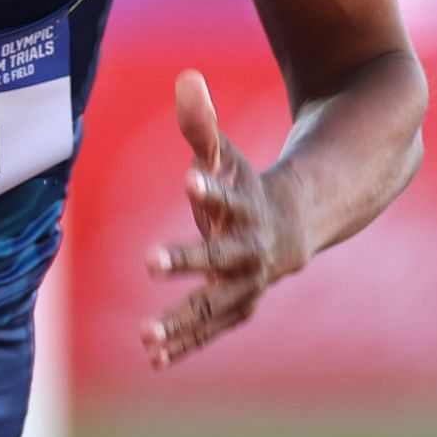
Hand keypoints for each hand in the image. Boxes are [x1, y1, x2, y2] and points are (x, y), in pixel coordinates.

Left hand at [140, 70, 306, 368]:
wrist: (291, 228)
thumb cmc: (246, 186)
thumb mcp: (224, 154)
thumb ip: (201, 122)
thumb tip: (185, 77)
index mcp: (247, 207)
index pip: (226, 195)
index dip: (209, 188)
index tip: (187, 177)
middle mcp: (251, 250)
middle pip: (218, 256)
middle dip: (186, 258)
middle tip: (148, 260)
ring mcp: (247, 284)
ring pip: (213, 305)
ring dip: (181, 320)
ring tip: (145, 334)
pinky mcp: (236, 308)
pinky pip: (208, 330)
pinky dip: (184, 344)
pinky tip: (152, 359)